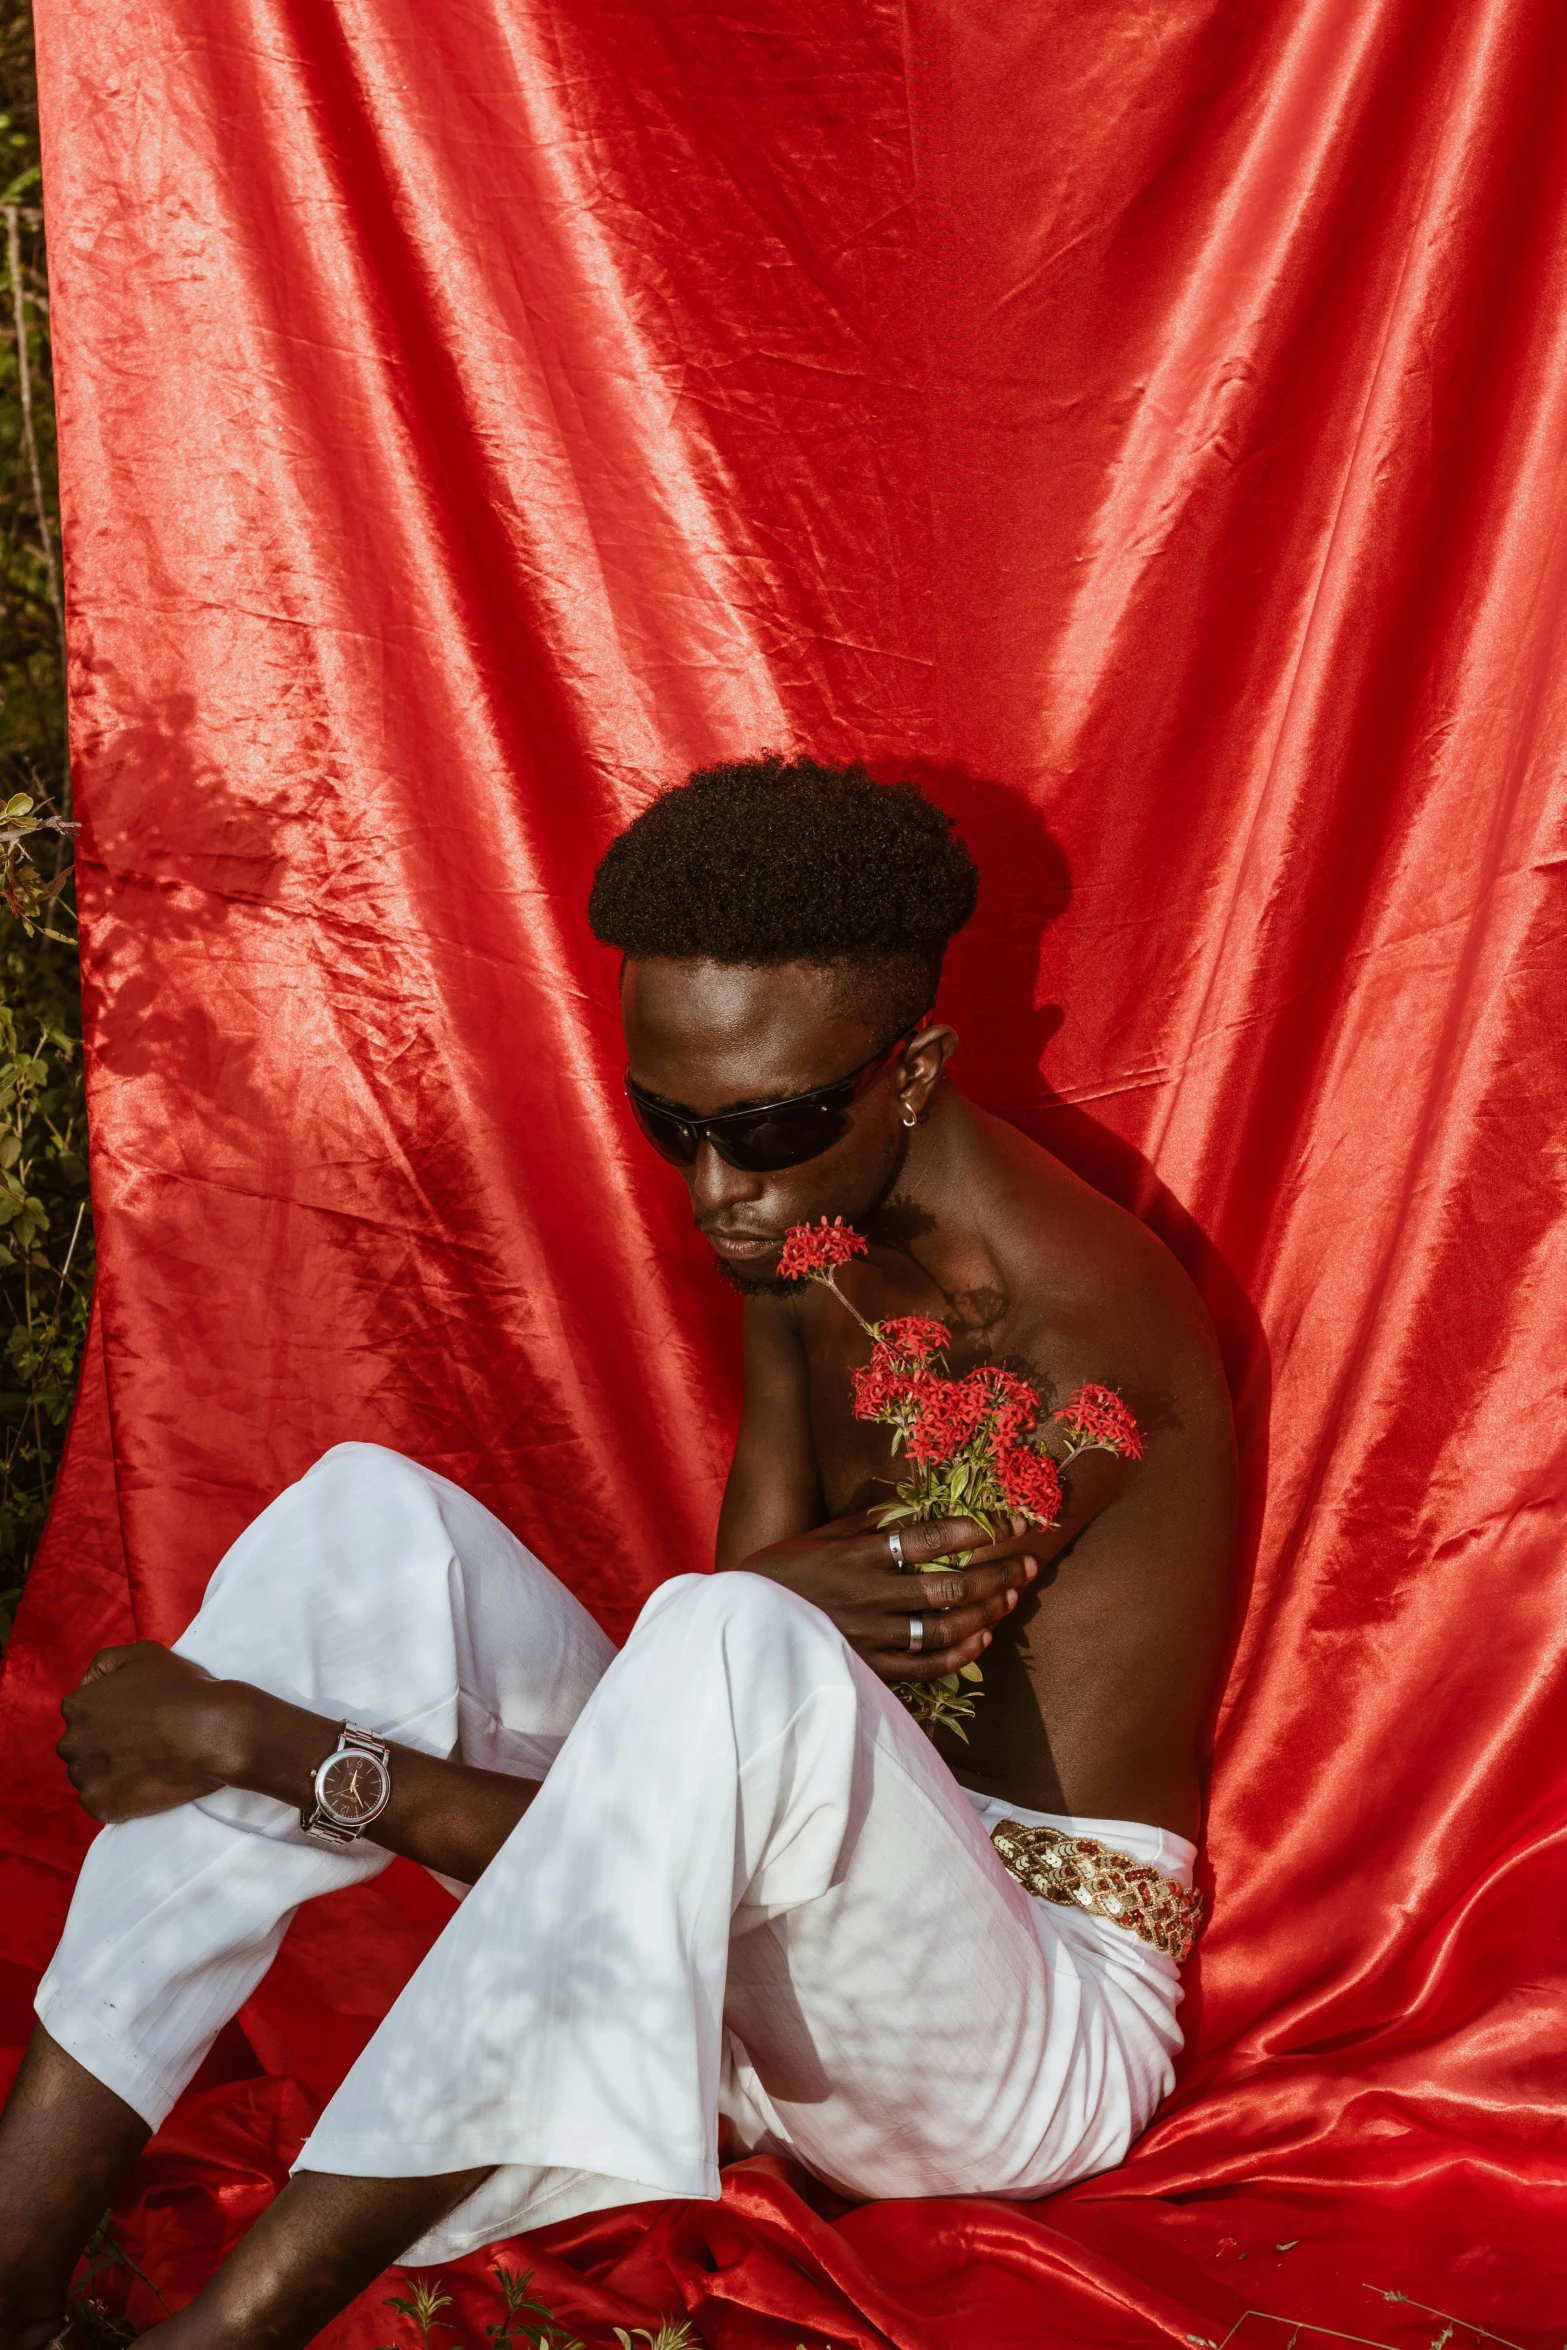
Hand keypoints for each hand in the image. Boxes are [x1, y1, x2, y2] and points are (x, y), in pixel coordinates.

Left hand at [57, 1642, 245, 1821]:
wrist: (212, 1732)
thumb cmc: (181, 1690)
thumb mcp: (144, 1653)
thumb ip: (107, 1662)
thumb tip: (90, 1683)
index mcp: (77, 1706)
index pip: (82, 1714)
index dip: (111, 1717)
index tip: (137, 1719)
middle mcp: (71, 1741)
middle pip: (81, 1746)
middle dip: (104, 1746)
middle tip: (142, 1743)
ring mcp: (84, 1776)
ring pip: (89, 1776)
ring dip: (109, 1772)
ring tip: (144, 1765)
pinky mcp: (99, 1804)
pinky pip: (99, 1802)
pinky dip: (117, 1797)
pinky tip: (143, 1783)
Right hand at [737, 1511, 1038, 1681]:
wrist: (740, 1629)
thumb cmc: (778, 1575)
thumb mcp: (818, 1538)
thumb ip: (866, 1523)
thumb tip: (913, 1503)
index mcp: (855, 1557)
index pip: (930, 1539)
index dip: (977, 1529)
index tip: (1011, 1521)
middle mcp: (867, 1598)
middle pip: (950, 1586)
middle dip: (997, 1571)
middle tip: (1029, 1559)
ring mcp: (869, 1638)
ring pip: (945, 1628)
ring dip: (987, 1610)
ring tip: (1011, 1593)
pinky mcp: (869, 1670)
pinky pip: (927, 1666)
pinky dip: (961, 1652)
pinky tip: (983, 1637)